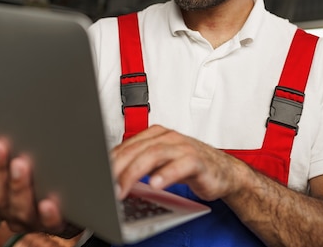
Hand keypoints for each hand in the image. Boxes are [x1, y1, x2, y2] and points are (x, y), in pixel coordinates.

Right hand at [0, 136, 65, 233]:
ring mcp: (31, 221)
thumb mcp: (2, 180)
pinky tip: (49, 201)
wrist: (68, 211)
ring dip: (18, 186)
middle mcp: (9, 213)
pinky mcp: (56, 225)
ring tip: (21, 164)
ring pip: (20, 209)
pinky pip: (51, 223)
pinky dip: (48, 213)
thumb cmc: (31, 187)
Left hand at [111, 125, 245, 200]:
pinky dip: (166, 174)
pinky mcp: (197, 160)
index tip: (98, 176)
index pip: (127, 145)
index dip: (111, 161)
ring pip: (154, 154)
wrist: (223, 172)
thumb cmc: (190, 167)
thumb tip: (112, 176)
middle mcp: (168, 137)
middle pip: (137, 149)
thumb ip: (140, 165)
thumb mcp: (160, 163)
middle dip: (119, 168)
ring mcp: (183, 147)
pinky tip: (155, 184)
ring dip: (135, 172)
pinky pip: (180, 165)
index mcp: (155, 135)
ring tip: (124, 188)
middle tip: (108, 186)